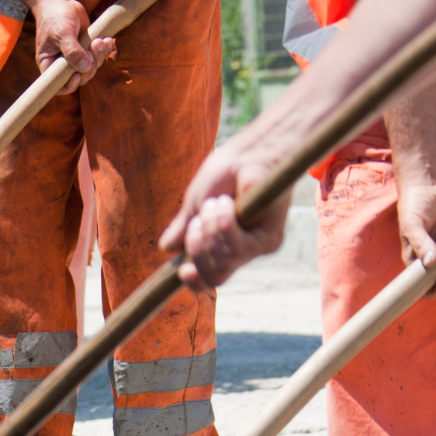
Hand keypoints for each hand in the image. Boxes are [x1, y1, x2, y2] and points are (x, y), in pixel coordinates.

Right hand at [22, 0, 116, 92]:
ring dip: (99, 56)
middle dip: (90, 66)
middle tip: (93, 49)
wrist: (61, 1)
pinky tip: (106, 40)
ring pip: (91, 67)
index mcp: (50, 64)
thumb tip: (84, 68)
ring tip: (100, 41)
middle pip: (80, 77)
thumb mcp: (62, 34)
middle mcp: (62, 63)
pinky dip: (104, 50)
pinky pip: (97, 57)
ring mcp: (75, 56)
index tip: (78, 76)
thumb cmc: (55, 17)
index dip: (69, 85)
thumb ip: (72, 52)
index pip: (58, 85)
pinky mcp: (86, 48)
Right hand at [158, 141, 288, 292]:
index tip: (182, 271)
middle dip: (196, 248)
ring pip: (222, 263)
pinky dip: (223, 224)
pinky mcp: (269, 240)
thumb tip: (166, 248)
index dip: (194, 281)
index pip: (208, 279)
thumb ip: (184, 228)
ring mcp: (256, 249)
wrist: (248, 155)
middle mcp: (241, 254)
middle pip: (213, 276)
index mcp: (221, 248)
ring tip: (216, 203)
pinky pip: (236, 247)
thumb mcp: (196, 203)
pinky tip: (227, 204)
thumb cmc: (225, 172)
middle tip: (199, 219)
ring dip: (210, 230)